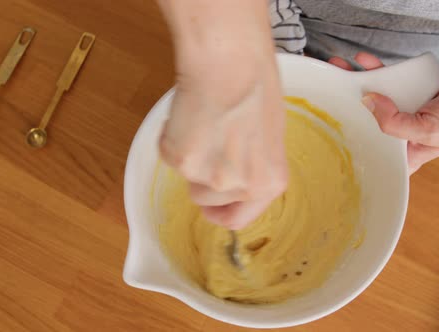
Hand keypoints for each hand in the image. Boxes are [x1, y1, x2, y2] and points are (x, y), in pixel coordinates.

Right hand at [159, 54, 287, 229]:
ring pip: (187, 177)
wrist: (231, 62)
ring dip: (190, 157)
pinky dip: (174, 137)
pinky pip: (170, 156)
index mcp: (269, 183)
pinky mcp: (180, 160)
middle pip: (206, 199)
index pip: (237, 220)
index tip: (212, 206)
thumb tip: (234, 176)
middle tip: (211, 141)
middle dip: (203, 177)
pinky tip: (191, 113)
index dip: (221, 212)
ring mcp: (207, 176)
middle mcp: (239, 186)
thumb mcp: (269, 136)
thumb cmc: (256, 86)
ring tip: (204, 123)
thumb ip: (253, 166)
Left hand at [329, 52, 438, 172]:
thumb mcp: (429, 129)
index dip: (356, 149)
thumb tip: (368, 104)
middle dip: (351, 110)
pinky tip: (365, 64)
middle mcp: (405, 135)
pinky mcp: (411, 92)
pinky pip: (389, 82)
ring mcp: (407, 111)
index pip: (377, 158)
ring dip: (360, 85)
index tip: (335, 137)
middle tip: (332, 97)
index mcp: (410, 154)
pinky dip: (377, 72)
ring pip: (376, 100)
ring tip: (342, 73)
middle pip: (371, 125)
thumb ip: (395, 122)